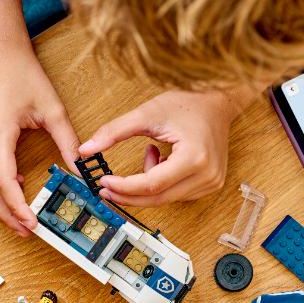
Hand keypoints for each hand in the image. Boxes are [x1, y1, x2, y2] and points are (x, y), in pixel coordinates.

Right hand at [0, 0, 80, 234]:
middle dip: (5, 215)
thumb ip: (68, 140)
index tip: (32, 222)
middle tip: (26, 231)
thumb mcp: (52, 107)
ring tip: (18, 218)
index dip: (17, 207)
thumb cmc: (21, 73)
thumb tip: (82, 168)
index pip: (5, 182)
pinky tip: (14, 188)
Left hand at [78, 86, 255, 206]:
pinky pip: (176, 194)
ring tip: (151, 153)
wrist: (217, 103)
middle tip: (107, 187)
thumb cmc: (187, 104)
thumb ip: (113, 132)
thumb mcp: (146, 113)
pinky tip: (164, 160)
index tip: (104, 182)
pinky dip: (161, 183)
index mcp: (194, 157)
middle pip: (157, 198)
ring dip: (147, 184)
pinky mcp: (210, 185)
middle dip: (128, 194)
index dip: (124, 187)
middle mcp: (206, 175)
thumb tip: (86, 150)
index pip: (151, 184)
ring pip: (165, 198)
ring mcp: (211, 183)